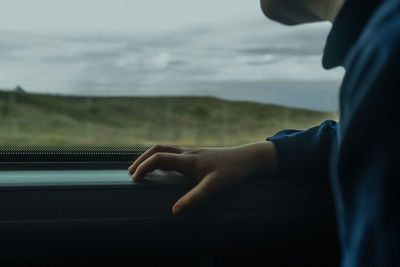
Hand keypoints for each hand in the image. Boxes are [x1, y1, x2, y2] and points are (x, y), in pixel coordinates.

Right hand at [128, 142, 277, 215]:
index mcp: (189, 159)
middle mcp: (188, 153)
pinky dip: (161, 157)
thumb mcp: (214, 187)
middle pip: (158, 149)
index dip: (144, 168)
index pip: (159, 158)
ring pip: (165, 149)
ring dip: (150, 157)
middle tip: (131, 172)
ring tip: (142, 169)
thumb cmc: (232, 171)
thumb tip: (175, 211)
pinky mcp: (197, 155)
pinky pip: (174, 152)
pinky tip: (164, 167)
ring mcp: (192, 152)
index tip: (134, 180)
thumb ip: (195, 198)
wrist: (247, 158)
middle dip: (142, 159)